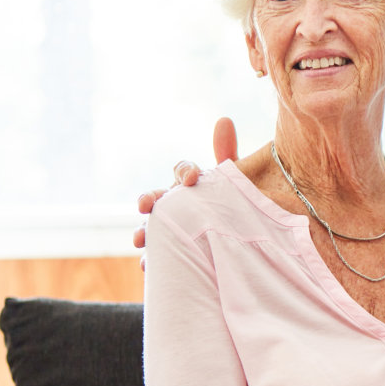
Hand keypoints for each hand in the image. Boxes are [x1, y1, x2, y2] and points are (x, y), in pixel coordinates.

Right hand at [135, 117, 239, 268]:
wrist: (244, 246)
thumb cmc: (238, 208)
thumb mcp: (236, 184)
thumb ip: (227, 154)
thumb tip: (222, 119)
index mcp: (194, 184)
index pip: (184, 171)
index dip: (185, 172)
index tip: (193, 178)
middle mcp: (179, 204)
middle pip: (159, 198)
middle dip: (150, 200)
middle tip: (146, 204)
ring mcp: (173, 229)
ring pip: (153, 228)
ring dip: (144, 231)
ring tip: (140, 239)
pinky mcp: (173, 254)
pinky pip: (159, 256)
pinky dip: (151, 260)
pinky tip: (147, 266)